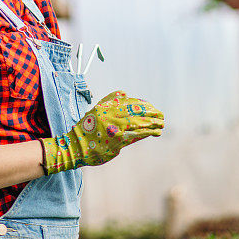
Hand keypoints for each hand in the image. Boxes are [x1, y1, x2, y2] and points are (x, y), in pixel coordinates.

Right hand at [41, 90, 163, 173]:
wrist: (77, 145)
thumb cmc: (88, 128)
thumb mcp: (97, 109)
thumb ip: (110, 99)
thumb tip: (125, 93)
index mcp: (108, 106)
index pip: (131, 103)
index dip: (144, 105)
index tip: (152, 107)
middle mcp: (113, 115)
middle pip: (137, 112)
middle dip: (151, 113)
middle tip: (161, 115)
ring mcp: (115, 128)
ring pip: (139, 123)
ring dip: (152, 124)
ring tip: (161, 124)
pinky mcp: (117, 141)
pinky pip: (135, 135)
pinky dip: (146, 133)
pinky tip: (154, 132)